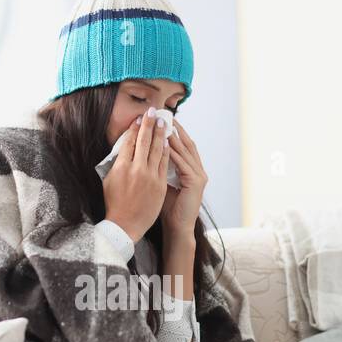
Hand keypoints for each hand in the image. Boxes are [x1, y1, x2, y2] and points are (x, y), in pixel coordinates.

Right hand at [102, 108, 169, 241]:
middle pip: (144, 141)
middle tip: (153, 111)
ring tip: (163, 122)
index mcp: (121, 167)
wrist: (125, 225)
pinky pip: (164, 163)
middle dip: (149, 124)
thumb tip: (123, 149)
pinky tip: (168, 141)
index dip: (135, 128)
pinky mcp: (160, 184)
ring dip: (160, 134)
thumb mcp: (109, 180)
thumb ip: (116, 163)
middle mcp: (136, 169)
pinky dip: (166, 151)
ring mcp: (150, 176)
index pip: (130, 141)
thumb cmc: (114, 204)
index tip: (139, 118)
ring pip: (157, 150)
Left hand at [160, 121, 207, 236]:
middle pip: (186, 143)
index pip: (181, 145)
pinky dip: (175, 153)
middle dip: (175, 129)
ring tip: (164, 124)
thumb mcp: (160, 182)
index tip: (160, 119)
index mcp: (190, 169)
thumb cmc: (166, 208)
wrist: (177, 227)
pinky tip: (166, 144)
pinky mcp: (197, 182)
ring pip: (186, 151)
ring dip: (174, 137)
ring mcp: (199, 175)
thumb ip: (157, 167)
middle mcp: (197, 169)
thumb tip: (142, 152)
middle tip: (164, 115)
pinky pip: (184, 163)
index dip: (172, 132)